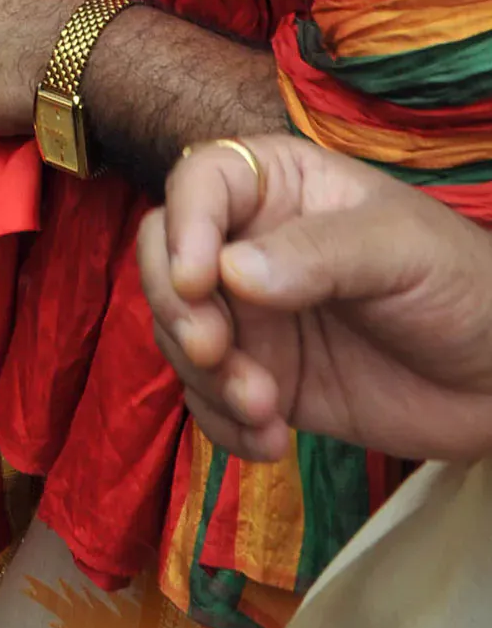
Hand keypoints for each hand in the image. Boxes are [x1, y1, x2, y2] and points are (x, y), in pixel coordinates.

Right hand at [138, 134, 491, 465]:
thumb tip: (231, 271)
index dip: (184, 226)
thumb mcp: (400, 251)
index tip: (199, 282)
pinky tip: (269, 442)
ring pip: (179, 333)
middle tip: (214, 352)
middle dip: (176, 309)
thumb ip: (320, 254)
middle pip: (165, 257)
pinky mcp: (264, 380)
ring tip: (265, 408)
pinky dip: (222, 426)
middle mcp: (250, 245)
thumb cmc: (463, 286)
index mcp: (280, 187)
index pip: (201, 185)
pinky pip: (209, 401)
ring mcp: (253, 316)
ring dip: (204, 377)